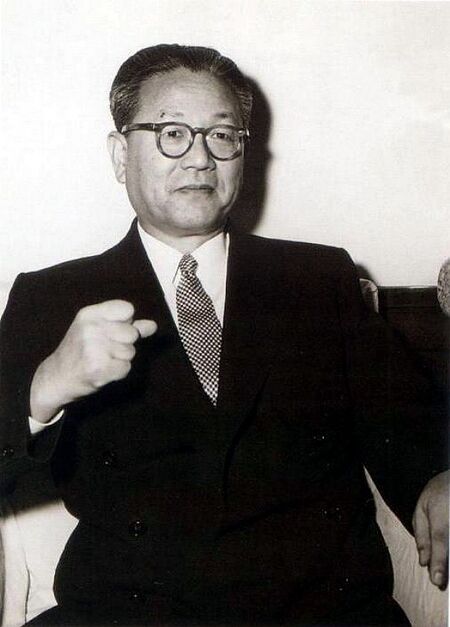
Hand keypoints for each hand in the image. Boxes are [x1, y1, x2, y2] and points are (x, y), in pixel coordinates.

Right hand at [30, 300, 156, 423]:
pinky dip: (118, 372)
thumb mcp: (98, 330)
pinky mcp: (98, 368)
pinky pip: (126, 368)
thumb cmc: (81, 350)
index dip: (127, 322)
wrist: (56, 377)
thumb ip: (128, 325)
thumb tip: (153, 325)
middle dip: (124, 344)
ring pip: (131, 352)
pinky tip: (102, 371)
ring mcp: (93, 348)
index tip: (113, 330)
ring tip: (101, 360)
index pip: (128, 309)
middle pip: (132, 333)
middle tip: (104, 349)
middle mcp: (90, 328)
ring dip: (120, 359)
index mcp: (89, 314)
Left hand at [412, 470, 448, 588]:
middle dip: (448, 566)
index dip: (438, 561)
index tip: (437, 580)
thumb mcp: (422, 507)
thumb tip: (423, 561)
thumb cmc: (439, 492)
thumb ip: (421, 534)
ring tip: (448, 575)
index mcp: (441, 513)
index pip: (440, 539)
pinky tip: (448, 557)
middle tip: (442, 582)